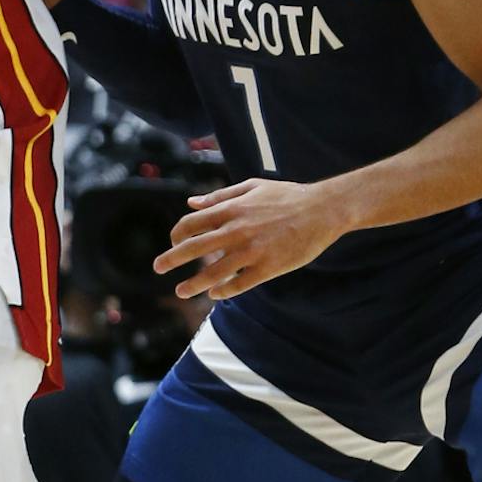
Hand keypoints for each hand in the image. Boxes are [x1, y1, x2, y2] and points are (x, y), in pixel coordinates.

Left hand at [153, 179, 351, 299]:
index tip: (173, 242)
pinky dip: (224, 290)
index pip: (191, 223)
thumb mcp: (252, 187)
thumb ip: (220, 196)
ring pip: (214, 272)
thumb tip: (191, 202)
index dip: (177, 234)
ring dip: (194, 284)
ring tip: (181, 291)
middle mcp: (237, 230)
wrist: (323, 209)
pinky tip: (214, 294)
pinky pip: (239, 284)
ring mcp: (252, 251)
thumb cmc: (287, 196)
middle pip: (194, 248)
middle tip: (158, 268)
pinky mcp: (269, 267)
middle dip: (172, 259)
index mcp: (231, 209)